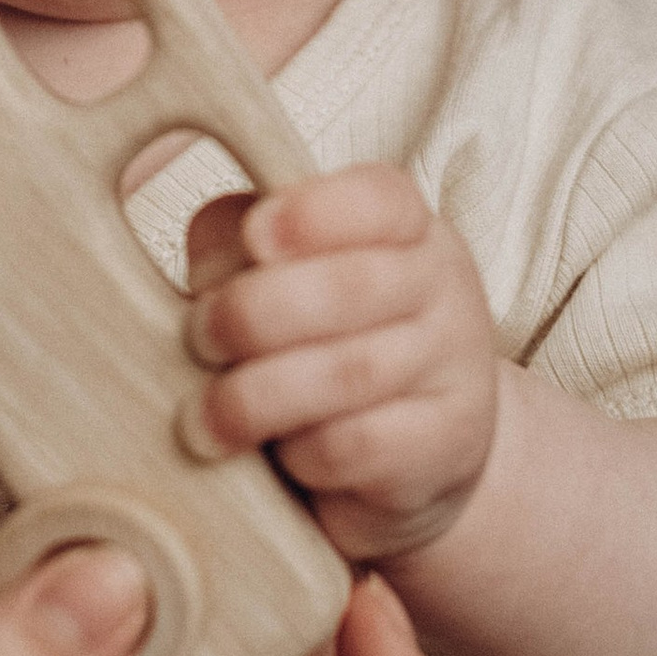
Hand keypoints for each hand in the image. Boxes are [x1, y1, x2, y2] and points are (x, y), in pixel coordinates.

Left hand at [182, 166, 500, 559]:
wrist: (405, 450)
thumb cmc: (323, 343)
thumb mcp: (282, 276)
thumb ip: (239, 248)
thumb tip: (211, 264)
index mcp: (407, 227)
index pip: (378, 199)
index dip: (311, 213)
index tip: (253, 237)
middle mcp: (443, 286)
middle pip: (351, 286)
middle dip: (253, 313)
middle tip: (201, 339)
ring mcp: (455, 366)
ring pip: (349, 372)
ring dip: (258, 395)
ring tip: (204, 419)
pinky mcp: (448, 443)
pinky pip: (358, 446)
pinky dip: (300, 452)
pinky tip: (278, 455)